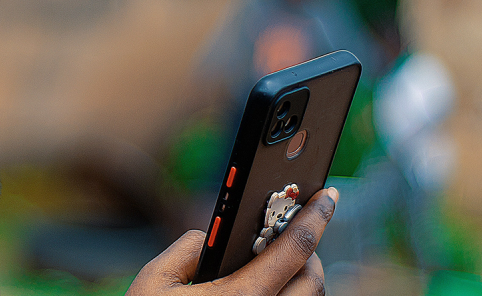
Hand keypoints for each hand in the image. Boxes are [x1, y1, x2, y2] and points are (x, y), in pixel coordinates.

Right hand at [125, 187, 337, 295]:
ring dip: (303, 281)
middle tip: (291, 236)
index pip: (295, 248)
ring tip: (279, 267)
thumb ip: (187, 247)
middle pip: (314, 279)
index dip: (316, 216)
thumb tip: (212, 237)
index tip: (328, 195)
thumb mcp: (153, 281)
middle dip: (311, 252)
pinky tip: (269, 293)